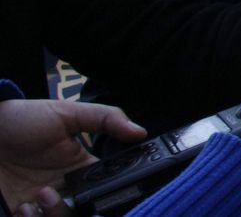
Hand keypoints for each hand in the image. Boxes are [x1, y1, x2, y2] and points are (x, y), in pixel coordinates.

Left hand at [0, 98, 144, 215]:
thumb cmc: (24, 118)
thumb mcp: (67, 113)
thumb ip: (106, 119)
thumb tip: (141, 132)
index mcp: (81, 167)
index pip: (106, 186)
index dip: (110, 192)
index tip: (106, 189)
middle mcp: (64, 188)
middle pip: (85, 211)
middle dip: (75, 209)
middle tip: (55, 192)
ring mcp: (40, 202)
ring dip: (53, 214)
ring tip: (38, 196)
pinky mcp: (18, 211)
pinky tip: (22, 206)